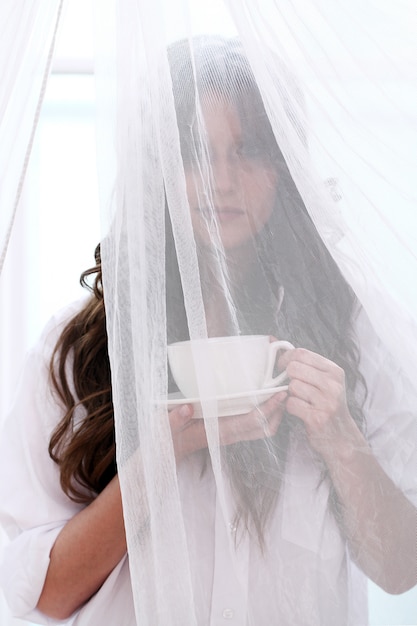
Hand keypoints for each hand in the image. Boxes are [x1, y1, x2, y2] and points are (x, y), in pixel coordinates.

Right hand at [169, 390, 286, 462]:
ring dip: (274, 412)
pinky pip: (254, 424)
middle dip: (279, 410)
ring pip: (262, 427)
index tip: (280, 394)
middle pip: (264, 427)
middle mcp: (229, 434)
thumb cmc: (168, 438)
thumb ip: (175, 419)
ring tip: (278, 390)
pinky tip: (263, 397)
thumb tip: (187, 408)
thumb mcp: (167, 427)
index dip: (268, 409)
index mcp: (218, 432)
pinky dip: (264, 412)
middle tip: (285, 387)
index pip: (251, 423)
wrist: (166, 451)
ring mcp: (230, 433)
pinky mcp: (229, 428)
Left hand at [278, 348, 354, 458]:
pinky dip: (290, 408)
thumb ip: (304, 363)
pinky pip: (291, 404)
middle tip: (292, 387)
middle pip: (294, 368)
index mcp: (335, 371)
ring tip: (301, 401)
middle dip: (288, 378)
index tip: (282, 366)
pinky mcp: (317, 418)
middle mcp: (333, 384)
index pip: (302, 353)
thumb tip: (272, 340)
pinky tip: (300, 411)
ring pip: (292, 386)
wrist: (342, 438)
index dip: (286, 358)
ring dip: (290, 395)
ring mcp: (327, 401)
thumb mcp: (324, 381)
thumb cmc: (327, 405)